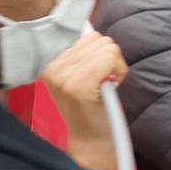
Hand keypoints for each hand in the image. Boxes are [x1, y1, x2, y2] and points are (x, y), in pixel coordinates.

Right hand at [41, 32, 127, 169]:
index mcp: (52, 64)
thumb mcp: (84, 76)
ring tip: (105, 87)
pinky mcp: (78, 85)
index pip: (89, 36)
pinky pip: (110, 57)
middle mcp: (54, 68)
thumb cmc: (94, 106)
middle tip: (103, 83)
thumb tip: (92, 29)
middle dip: (110, 59)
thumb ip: (85, 54)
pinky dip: (118, 71)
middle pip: (100, 39)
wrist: (92, 140)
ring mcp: (64, 77)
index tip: (96, 76)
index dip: (101, 55)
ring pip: (108, 47)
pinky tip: (109, 89)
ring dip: (115, 66)